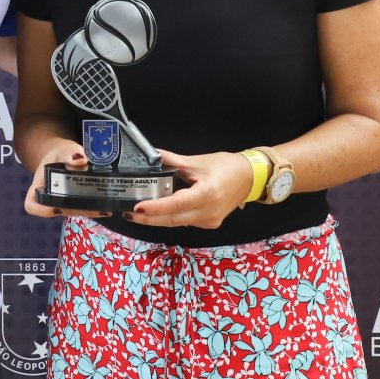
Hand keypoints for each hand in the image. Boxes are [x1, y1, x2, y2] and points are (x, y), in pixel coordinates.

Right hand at [24, 141, 109, 218]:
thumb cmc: (58, 154)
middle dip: (77, 211)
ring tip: (106, 209)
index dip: (41, 211)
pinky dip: (94, 209)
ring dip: (88, 212)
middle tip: (95, 208)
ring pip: (73, 211)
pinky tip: (107, 207)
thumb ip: (69, 152)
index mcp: (39, 186)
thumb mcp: (62, 149)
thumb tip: (80, 159)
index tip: (55, 209)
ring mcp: (62, 202)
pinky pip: (81, 209)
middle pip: (59, 211)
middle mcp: (50, 198)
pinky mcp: (74, 202)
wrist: (63, 155)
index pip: (32, 205)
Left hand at [127, 149, 251, 228]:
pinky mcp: (209, 223)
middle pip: (173, 219)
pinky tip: (158, 211)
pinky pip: (185, 221)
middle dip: (149, 218)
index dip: (156, 208)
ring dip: (158, 218)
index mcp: (207, 194)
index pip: (176, 204)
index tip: (137, 208)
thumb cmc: (227, 166)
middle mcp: (208, 212)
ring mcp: (209, 221)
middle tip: (129, 213)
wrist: (250, 178)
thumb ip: (174, 161)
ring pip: (178, 222)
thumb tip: (153, 155)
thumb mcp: (199, 161)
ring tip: (138, 212)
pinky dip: (171, 216)